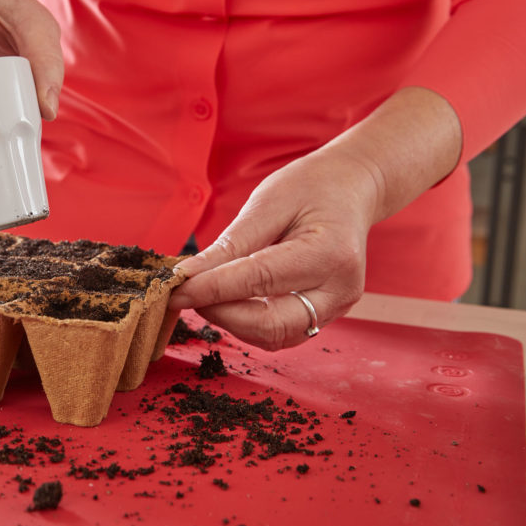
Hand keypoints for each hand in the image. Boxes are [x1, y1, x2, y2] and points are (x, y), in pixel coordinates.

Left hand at [168, 149, 382, 350]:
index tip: (174, 288)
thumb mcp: (267, 203)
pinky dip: (247, 322)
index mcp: (328, 254)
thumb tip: (188, 276)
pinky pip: (280, 333)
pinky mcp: (325, 316)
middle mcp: (339, 290)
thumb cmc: (311, 188)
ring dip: (231, 321)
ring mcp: (336, 308)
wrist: (350, 189)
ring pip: (272, 337)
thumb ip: (230, 245)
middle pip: (270, 325)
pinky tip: (228, 300)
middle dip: (220, 314)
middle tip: (188, 294)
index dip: (210, 289)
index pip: (257, 281)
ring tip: (207, 293)